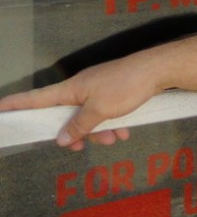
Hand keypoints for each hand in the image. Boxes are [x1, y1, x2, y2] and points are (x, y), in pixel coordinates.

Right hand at [0, 52, 162, 149]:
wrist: (160, 70)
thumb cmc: (127, 85)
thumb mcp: (100, 110)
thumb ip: (79, 126)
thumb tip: (61, 138)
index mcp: (72, 88)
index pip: (37, 98)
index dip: (17, 104)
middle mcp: (82, 87)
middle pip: (66, 115)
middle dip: (75, 133)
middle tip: (80, 147)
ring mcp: (99, 88)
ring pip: (89, 116)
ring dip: (99, 131)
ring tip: (114, 139)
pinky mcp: (115, 91)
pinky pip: (106, 112)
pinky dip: (112, 123)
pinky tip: (125, 131)